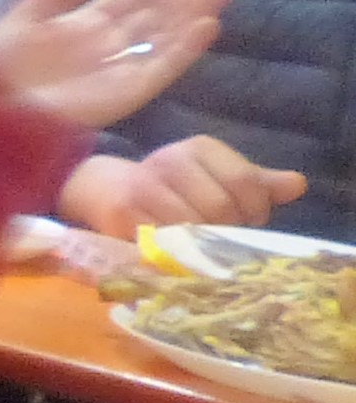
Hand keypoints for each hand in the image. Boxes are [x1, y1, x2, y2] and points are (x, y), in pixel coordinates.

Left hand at [0, 0, 233, 129]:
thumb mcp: (27, 15)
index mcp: (88, 24)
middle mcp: (111, 44)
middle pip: (159, 12)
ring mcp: (121, 68)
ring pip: (166, 35)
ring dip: (195, 12)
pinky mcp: (128, 94)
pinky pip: (162, 68)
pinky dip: (185, 48)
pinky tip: (207, 26)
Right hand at [60, 135, 305, 238]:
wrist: (105, 188)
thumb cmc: (172, 185)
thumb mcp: (215, 175)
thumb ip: (256, 182)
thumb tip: (297, 185)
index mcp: (200, 148)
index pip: (246, 181)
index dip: (255, 209)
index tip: (247, 219)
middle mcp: (170, 161)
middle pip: (221, 208)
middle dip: (229, 230)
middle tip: (223, 237)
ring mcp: (144, 187)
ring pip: (193, 229)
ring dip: (202, 246)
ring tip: (200, 245)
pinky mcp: (122, 214)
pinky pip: (164, 243)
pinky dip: (175, 254)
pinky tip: (177, 252)